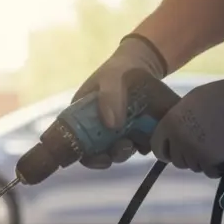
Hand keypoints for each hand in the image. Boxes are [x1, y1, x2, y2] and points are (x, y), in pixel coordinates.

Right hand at [73, 35, 167, 168]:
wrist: (143, 63)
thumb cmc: (119, 70)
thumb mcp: (111, 78)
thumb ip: (109, 97)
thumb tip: (112, 125)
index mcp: (80, 117)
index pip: (76, 145)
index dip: (87, 157)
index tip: (102, 160)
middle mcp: (95, 127)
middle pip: (97, 152)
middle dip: (111, 155)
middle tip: (125, 148)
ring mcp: (113, 131)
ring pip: (116, 150)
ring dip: (125, 152)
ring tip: (136, 144)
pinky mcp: (131, 132)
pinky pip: (134, 146)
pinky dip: (141, 146)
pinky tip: (147, 139)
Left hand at [149, 62, 223, 177]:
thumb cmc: (220, 95)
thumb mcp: (189, 102)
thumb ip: (178, 119)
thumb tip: (175, 132)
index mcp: (170, 124)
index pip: (157, 146)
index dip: (166, 148)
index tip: (174, 148)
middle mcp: (179, 142)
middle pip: (176, 160)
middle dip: (185, 155)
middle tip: (199, 146)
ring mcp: (195, 154)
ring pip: (192, 167)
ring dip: (201, 160)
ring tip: (213, 148)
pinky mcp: (213, 163)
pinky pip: (209, 172)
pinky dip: (215, 167)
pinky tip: (222, 156)